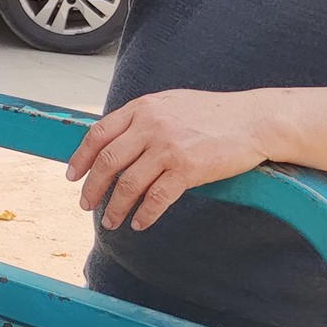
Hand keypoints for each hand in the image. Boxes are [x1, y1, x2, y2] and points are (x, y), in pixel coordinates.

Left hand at [67, 89, 278, 230]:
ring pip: (129, 184)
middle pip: (108, 161)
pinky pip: (157, 198)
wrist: (254, 120)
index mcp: (143, 108)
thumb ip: (142, 118)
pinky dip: (145, 214)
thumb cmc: (213, 114)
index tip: (73, 175)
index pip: (98, 133)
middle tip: (85, 204)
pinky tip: (139, 223)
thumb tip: (114, 140)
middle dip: (92, 187)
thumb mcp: (170, 104)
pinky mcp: (188, 169)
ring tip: (110, 221)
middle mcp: (151, 126)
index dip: (81, 157)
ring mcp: (169, 148)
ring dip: (115, 207)